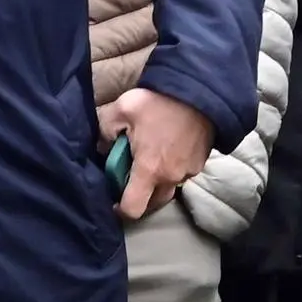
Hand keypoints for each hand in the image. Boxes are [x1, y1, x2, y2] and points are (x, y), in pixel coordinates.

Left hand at [102, 87, 211, 220]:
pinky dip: (171, 169)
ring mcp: (188, 171)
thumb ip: (104, 131)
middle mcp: (171, 177)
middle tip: (130, 179)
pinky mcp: (200, 163)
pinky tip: (166, 150)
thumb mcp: (122, 109)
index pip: (133, 209)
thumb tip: (102, 147)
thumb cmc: (159, 101)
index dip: (120, 210)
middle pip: (152, 203)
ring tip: (149, 160)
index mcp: (149, 170)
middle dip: (139, 197)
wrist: (200, 90)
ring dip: (156, 182)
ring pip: (168, 188)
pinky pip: (181, 175)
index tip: (114, 201)